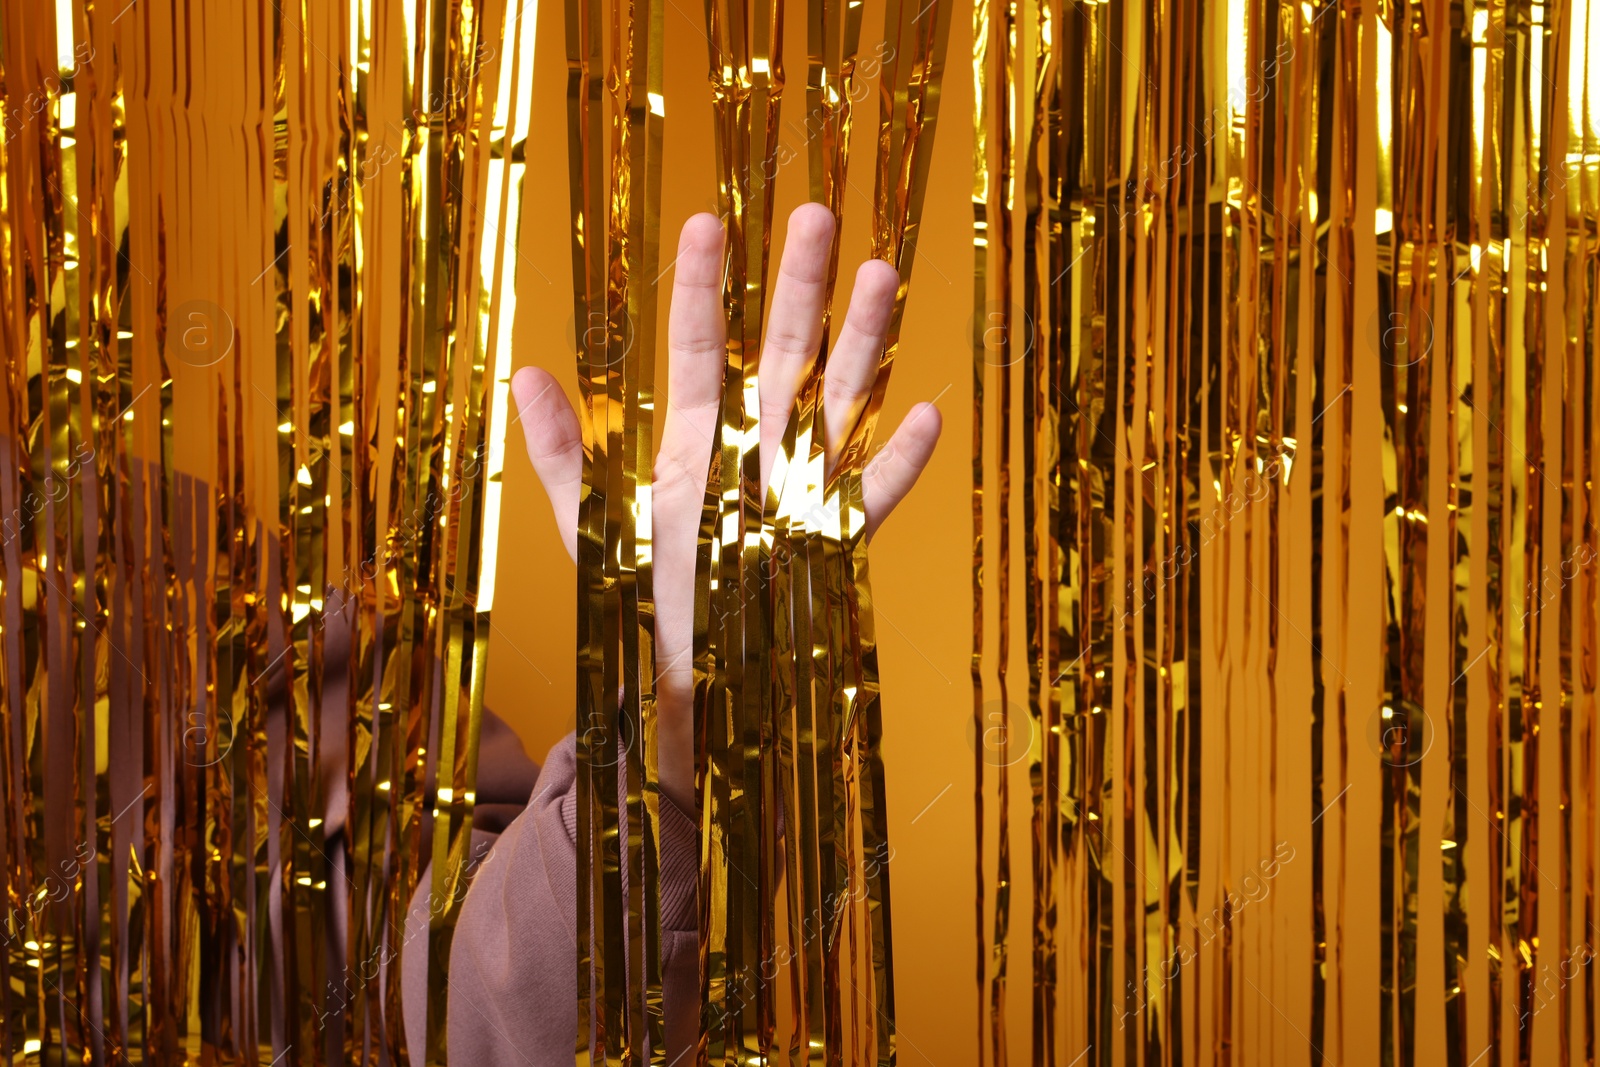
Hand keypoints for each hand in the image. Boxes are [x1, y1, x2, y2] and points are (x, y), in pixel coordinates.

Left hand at [511, 203, 941, 814]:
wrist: (680, 677)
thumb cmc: (638, 598)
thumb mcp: (588, 525)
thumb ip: (561, 455)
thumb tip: (523, 376)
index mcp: (695, 437)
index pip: (701, 345)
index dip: (702, 287)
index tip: (705, 224)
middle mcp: (754, 448)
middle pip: (782, 351)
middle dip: (799, 286)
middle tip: (815, 216)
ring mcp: (797, 488)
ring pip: (837, 401)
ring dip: (860, 343)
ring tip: (880, 274)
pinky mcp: (831, 539)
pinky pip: (872, 496)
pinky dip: (899, 462)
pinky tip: (924, 415)